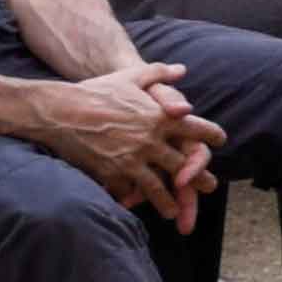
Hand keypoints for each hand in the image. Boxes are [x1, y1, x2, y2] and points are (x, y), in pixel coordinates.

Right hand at [22, 61, 212, 215]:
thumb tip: (182, 70)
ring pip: (158, 187)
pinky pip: (127, 192)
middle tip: (210, 186)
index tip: (220, 141)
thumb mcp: (131, 76)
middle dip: (198, 178)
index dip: (211, 135)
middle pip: (184, 165)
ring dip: (168, 201)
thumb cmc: (96, 91)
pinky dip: (131, 200)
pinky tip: (135, 207)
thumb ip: (159, 73)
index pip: (197, 129)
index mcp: (161, 117)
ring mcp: (132, 159)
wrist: (61, 110)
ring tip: (174, 211)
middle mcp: (151, 141)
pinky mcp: (111, 173)